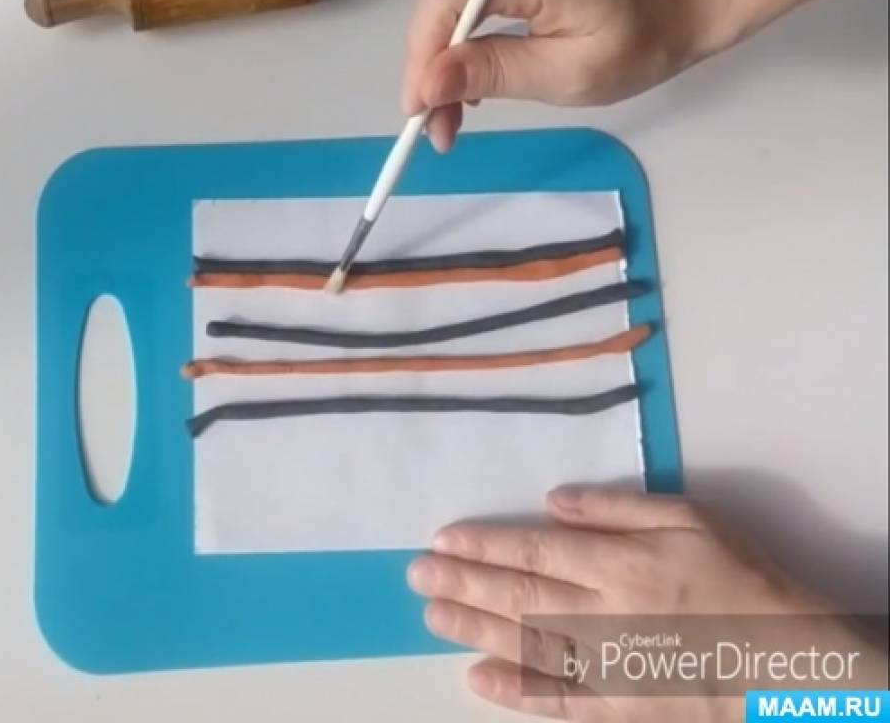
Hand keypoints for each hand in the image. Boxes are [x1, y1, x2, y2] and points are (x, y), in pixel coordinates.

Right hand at [403, 0, 889, 151]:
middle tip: (436, 123)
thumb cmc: (645, 37)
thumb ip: (494, 73)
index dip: (420, 55)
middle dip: (428, 61)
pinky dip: (464, 33)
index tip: (420, 113)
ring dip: (443, 52)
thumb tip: (428, 86)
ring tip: (453, 109)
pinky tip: (471, 73)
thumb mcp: (570, 73)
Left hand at [406, 488, 887, 720]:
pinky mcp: (614, 705)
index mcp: (617, 563)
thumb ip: (619, 509)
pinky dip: (512, 689)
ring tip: (430, 614)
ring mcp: (603, 663)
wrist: (787, 662)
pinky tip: (476, 677)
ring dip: (471, 627)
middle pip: (515, 593)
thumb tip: (555, 500)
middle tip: (415, 574)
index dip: (481, 543)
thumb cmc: (740, 580)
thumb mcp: (690, 520)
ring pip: (522, 641)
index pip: (531, 550)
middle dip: (460, 581)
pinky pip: (553, 698)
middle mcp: (599, 611)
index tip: (441, 538)